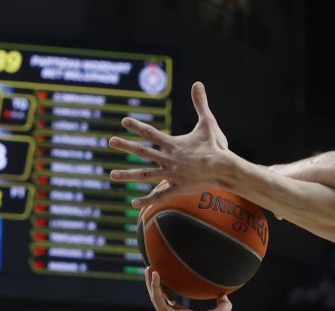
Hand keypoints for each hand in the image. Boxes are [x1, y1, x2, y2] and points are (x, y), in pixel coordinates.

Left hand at [109, 81, 230, 207]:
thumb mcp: (208, 123)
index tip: (124, 121)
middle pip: (143, 152)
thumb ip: (200, 104)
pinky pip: (159, 195)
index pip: (151, 133)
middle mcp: (169, 159)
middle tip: (111, 141)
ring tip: (112, 175)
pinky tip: (133, 204)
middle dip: (126, 146)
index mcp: (174, 144)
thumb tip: (197, 83)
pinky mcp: (178, 188)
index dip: (137, 126)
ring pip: (146, 174)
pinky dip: (146, 200)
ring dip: (128, 174)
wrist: (224, 169)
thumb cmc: (217, 147)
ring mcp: (172, 174)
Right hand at [145, 267, 230, 310]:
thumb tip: (225, 294)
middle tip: (151, 269)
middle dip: (154, 282)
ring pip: (155, 295)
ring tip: (149, 268)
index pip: (169, 299)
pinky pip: (157, 298)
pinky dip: (155, 286)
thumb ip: (223, 303)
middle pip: (159, 295)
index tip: (162, 276)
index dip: (165, 288)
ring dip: (151, 282)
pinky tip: (155, 275)